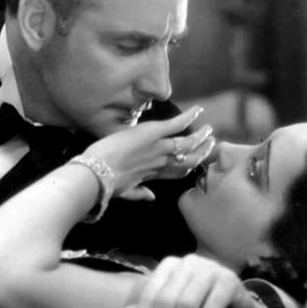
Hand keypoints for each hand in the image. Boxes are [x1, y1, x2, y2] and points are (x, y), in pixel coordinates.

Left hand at [83, 106, 215, 199]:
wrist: (95, 174)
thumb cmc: (105, 183)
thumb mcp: (123, 191)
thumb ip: (139, 193)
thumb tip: (152, 197)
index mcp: (152, 175)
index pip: (177, 172)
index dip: (188, 167)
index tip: (195, 162)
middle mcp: (159, 162)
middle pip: (189, 160)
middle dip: (202, 153)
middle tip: (211, 144)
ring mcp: (158, 148)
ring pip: (188, 143)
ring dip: (200, 136)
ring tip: (209, 129)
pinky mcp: (154, 133)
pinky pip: (177, 124)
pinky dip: (189, 116)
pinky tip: (198, 109)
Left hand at [113, 254, 267, 307]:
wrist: (235, 299)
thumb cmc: (199, 301)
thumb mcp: (172, 303)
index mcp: (170, 265)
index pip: (150, 294)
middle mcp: (189, 261)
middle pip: (166, 300)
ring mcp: (210, 268)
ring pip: (187, 303)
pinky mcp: (229, 280)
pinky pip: (211, 307)